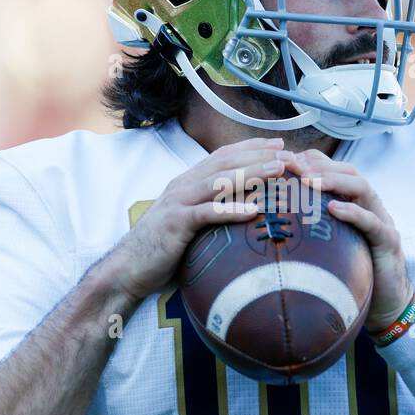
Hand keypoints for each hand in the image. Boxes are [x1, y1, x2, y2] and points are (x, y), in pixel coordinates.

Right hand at [108, 137, 286, 301]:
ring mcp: (178, 203)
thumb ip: (209, 211)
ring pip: (219, 182)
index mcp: (186, 184)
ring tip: (277, 170)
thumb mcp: (188, 223)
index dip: (251, 148)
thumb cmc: (161, 250)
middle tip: (286, 153)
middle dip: (258, 155)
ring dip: (251, 173)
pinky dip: (231, 210)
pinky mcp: (175, 224)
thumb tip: (243, 211)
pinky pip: (207, 214)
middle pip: (225, 163)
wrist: (127, 269)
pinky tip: (254, 210)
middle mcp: (182, 187)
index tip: (278, 144)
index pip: (222, 157)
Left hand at [281, 149, 414, 332]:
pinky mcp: (389, 242)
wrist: (387, 304)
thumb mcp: (327, 245)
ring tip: (309, 180)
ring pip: (362, 187)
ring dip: (334, 180)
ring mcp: (381, 220)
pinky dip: (354, 212)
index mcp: (353, 202)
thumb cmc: (351, 273)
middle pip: (348, 171)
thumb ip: (307, 229)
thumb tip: (267, 222)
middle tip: (292, 165)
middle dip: (319, 165)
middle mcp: (369, 206)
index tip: (282, 160)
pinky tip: (334, 208)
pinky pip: (372, 222)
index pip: (334, 169)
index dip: (310, 161)